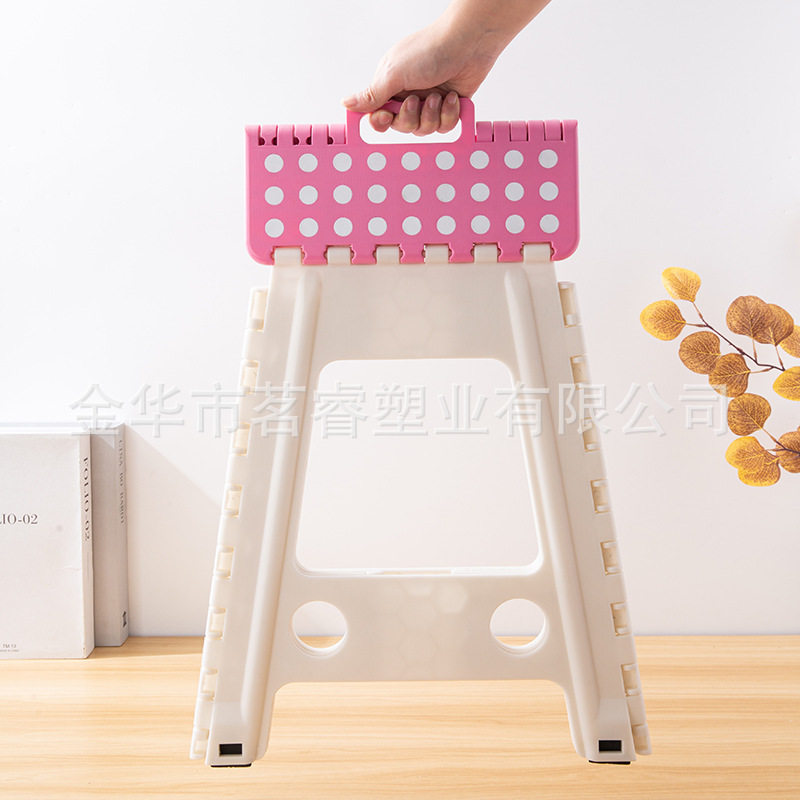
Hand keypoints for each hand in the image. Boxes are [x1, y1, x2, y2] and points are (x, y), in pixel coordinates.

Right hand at [341, 16, 498, 134]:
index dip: (382, 122)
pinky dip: (449, 115)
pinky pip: (444, 127)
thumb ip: (371, 95)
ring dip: (432, 115)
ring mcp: (429, 102)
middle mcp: (408, 95)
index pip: (379, 115)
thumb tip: (345, 104)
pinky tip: (452, 98)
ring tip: (439, 96)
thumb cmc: (430, 51)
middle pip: (402, 127)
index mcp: (391, 86)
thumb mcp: (394, 74)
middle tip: (417, 100)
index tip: (385, 117)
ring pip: (424, 130)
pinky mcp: (448, 107)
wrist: (469, 43)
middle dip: (411, 118)